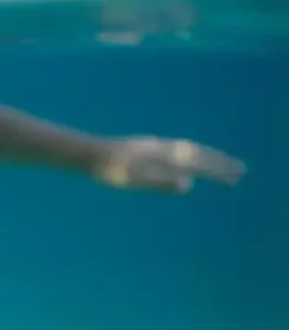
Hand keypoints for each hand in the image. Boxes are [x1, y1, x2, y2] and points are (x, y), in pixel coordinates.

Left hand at [93, 136, 244, 193]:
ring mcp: (155, 146)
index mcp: (164, 155)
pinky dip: (191, 155)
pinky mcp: (147, 147)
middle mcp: (163, 147)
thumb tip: (188, 183)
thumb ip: (160, 181)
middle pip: (197, 153)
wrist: (89, 153)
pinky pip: (177, 149)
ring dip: (207, 157)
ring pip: (188, 149)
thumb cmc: (111, 170)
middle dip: (219, 162)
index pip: (199, 162)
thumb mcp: (134, 178)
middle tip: (240, 170)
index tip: (237, 176)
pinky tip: (186, 162)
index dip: (219, 169)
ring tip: (221, 164)